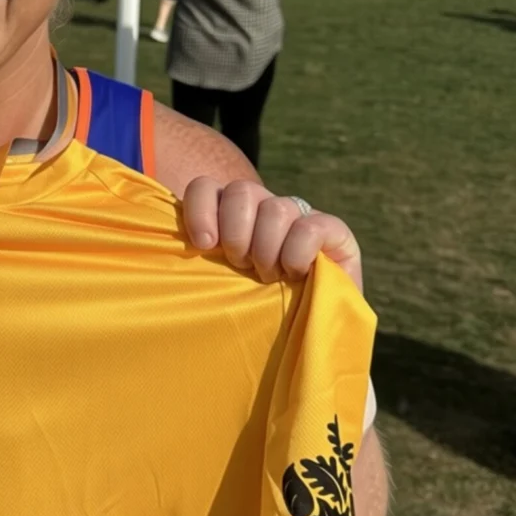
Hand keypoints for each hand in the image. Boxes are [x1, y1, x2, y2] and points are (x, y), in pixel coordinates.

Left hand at [182, 178, 363, 291]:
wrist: (309, 329)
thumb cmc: (252, 309)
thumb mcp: (219, 282)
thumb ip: (199, 261)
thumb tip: (182, 245)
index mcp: (230, 213)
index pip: (206, 187)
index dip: (200, 209)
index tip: (203, 244)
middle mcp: (263, 206)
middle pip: (241, 190)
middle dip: (236, 234)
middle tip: (242, 266)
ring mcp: (300, 215)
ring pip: (275, 208)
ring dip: (266, 249)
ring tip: (268, 276)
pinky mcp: (333, 231)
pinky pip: (310, 228)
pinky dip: (296, 254)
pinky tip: (294, 274)